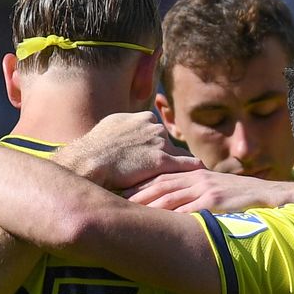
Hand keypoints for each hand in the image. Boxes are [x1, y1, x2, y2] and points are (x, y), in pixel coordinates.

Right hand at [58, 111, 199, 189]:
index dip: (155, 145)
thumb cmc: (96, 146)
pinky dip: (194, 168)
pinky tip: (202, 173)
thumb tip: (124, 129)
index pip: (157, 132)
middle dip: (166, 155)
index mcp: (144, 118)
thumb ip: (125, 126)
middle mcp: (154, 127)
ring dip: (177, 166)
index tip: (153, 156)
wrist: (91, 159)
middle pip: (168, 143)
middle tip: (164, 170)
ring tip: (183, 176)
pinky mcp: (162, 161)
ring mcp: (160, 143)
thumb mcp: (111, 125)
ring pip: (177, 154)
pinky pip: (186, 164)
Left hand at [127, 169, 285, 213]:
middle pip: (158, 184)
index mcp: (195, 175)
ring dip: (145, 204)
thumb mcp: (216, 189)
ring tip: (125, 212)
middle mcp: (197, 179)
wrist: (271, 195)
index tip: (118, 192)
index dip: (138, 185)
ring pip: (168, 196)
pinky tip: (153, 225)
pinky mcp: (215, 202)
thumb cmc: (242, 198)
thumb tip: (175, 206)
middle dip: (134, 193)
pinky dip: (169, 216)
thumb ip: (195, 193)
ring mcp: (205, 189)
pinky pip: (187, 210)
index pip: (160, 177)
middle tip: (111, 201)